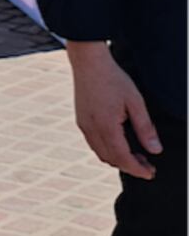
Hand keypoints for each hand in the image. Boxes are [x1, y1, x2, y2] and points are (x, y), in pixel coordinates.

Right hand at [67, 40, 161, 178]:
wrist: (88, 61)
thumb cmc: (113, 78)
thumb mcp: (135, 101)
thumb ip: (145, 128)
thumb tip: (155, 150)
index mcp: (107, 127)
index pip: (123, 158)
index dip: (138, 170)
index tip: (150, 174)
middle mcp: (92, 130)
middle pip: (111, 160)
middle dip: (130, 166)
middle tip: (147, 165)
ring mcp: (84, 126)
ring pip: (101, 154)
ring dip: (118, 159)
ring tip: (135, 156)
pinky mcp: (81, 120)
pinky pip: (94, 144)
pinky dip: (107, 150)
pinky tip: (118, 143)